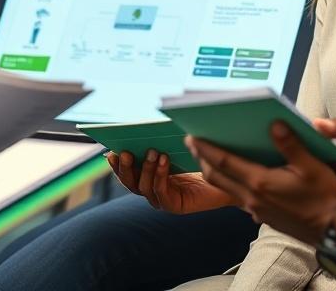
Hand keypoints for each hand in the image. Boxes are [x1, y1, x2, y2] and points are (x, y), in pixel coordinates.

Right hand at [107, 149, 236, 213]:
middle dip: (125, 168)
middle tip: (124, 152)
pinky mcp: (175, 206)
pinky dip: (160, 176)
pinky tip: (163, 160)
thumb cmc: (200, 160)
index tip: (109, 151)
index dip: (117, 165)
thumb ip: (159, 143)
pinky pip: (161, 193)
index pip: (127, 173)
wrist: (227, 178)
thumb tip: (143, 128)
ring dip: (145, 168)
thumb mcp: (175, 148)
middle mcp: (153, 190)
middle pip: (130, 183)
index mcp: (149, 177)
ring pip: (144, 188)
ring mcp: (163, 200)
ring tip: (151, 151)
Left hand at [187, 121, 335, 245]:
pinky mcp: (262, 216)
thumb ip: (290, 144)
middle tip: (193, 142)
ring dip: (214, 171)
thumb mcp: (312, 166)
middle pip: (216, 177)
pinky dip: (229, 182)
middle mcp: (252, 197)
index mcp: (260, 182)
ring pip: (225, 188)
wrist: (335, 231)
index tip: (191, 136)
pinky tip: (235, 175)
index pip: (223, 162)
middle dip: (202, 158)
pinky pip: (238, 197)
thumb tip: (274, 124)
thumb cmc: (325, 197)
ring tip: (209, 156)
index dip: (205, 148)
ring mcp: (256, 209)